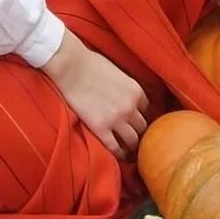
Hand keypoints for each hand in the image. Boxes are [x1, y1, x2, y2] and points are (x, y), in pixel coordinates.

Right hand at [43, 31, 147, 156]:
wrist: (72, 67)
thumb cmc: (92, 64)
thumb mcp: (119, 74)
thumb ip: (126, 89)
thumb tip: (127, 97)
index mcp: (136, 91)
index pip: (147, 109)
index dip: (141, 116)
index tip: (136, 121)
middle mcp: (130, 107)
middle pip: (143, 127)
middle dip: (139, 132)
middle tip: (134, 138)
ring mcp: (116, 119)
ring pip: (133, 140)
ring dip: (131, 145)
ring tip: (128, 150)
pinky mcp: (100, 128)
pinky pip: (115, 147)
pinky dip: (118, 153)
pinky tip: (118, 154)